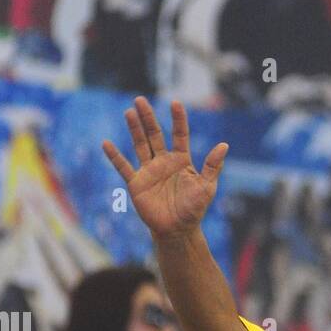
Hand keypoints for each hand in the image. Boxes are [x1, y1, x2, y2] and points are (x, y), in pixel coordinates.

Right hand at [102, 97, 227, 237]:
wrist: (177, 230)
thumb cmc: (194, 209)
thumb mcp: (207, 187)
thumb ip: (212, 166)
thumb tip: (224, 145)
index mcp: (181, 160)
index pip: (179, 135)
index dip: (178, 119)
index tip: (175, 103)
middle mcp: (164, 162)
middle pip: (155, 135)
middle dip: (148, 118)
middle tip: (140, 100)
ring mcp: (149, 171)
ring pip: (140, 145)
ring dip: (134, 129)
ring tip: (129, 112)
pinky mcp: (137, 183)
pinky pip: (123, 168)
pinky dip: (115, 157)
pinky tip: (106, 143)